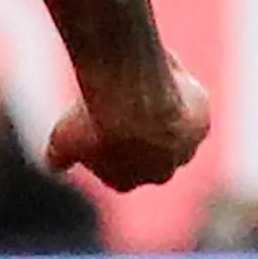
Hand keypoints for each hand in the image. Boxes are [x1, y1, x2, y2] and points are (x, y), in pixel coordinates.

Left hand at [45, 62, 212, 191]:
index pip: (116, 172)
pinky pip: (191, 109)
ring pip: (174, 134)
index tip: (99, 125)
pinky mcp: (202, 126)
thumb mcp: (62, 141)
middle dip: (137, 134)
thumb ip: (59, 157)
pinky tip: (162, 77)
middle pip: (149, 156)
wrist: (133, 101)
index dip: (106, 148)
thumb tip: (55, 166)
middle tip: (121, 104)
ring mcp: (185, 151)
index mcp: (124, 182)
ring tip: (141, 87)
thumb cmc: (94, 121)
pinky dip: (180, 95)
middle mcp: (159, 174)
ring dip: (161, 114)